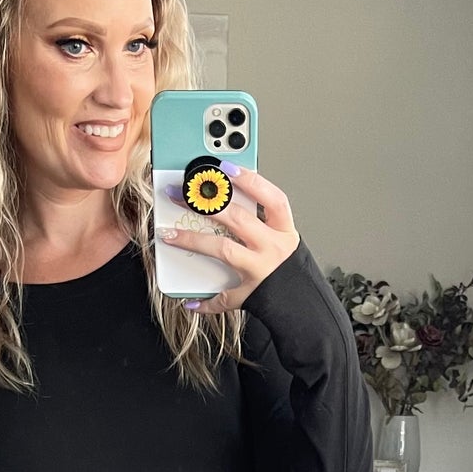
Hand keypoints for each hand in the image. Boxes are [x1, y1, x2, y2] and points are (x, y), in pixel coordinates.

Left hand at [158, 163, 299, 313]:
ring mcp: (262, 271)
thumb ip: (257, 219)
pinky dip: (205, 300)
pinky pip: (223, 297)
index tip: (225, 167)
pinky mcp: (250, 294)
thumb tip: (223, 195)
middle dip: (206, 204)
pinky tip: (189, 299)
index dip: (251, 181)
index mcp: (284, 231)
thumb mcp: (280, 238)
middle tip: (180, 193)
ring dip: (193, 240)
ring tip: (169, 235)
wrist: (302, 304)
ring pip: (224, 249)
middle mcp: (274, 249)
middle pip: (238, 219)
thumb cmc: (287, 268)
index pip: (271, 199)